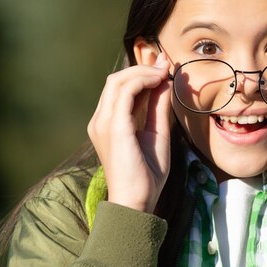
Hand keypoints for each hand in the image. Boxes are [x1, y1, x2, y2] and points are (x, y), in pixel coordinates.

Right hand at [87, 54, 171, 212]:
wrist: (137, 202)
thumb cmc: (147, 175)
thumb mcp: (157, 133)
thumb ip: (158, 107)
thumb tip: (164, 81)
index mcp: (108, 124)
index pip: (119, 89)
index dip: (141, 73)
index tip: (163, 66)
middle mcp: (100, 120)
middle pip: (116, 80)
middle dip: (142, 68)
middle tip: (165, 64)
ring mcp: (103, 122)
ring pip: (118, 81)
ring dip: (143, 72)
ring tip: (164, 72)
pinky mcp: (114, 126)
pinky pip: (125, 92)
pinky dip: (142, 81)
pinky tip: (159, 81)